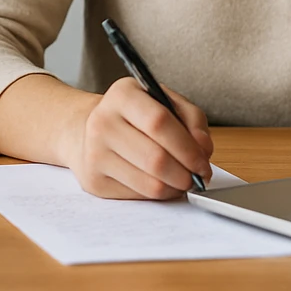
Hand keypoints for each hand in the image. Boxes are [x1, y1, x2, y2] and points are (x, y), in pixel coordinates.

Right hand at [65, 77, 213, 199]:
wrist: (87, 130)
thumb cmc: (135, 117)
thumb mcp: (164, 102)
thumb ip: (191, 119)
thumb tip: (203, 148)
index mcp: (122, 94)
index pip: (159, 122)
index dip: (188, 147)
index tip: (203, 162)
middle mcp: (103, 122)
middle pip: (155, 158)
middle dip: (186, 174)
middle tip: (197, 177)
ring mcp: (94, 153)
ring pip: (149, 183)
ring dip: (175, 187)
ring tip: (181, 180)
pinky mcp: (94, 180)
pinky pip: (138, 196)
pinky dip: (158, 194)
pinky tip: (160, 183)